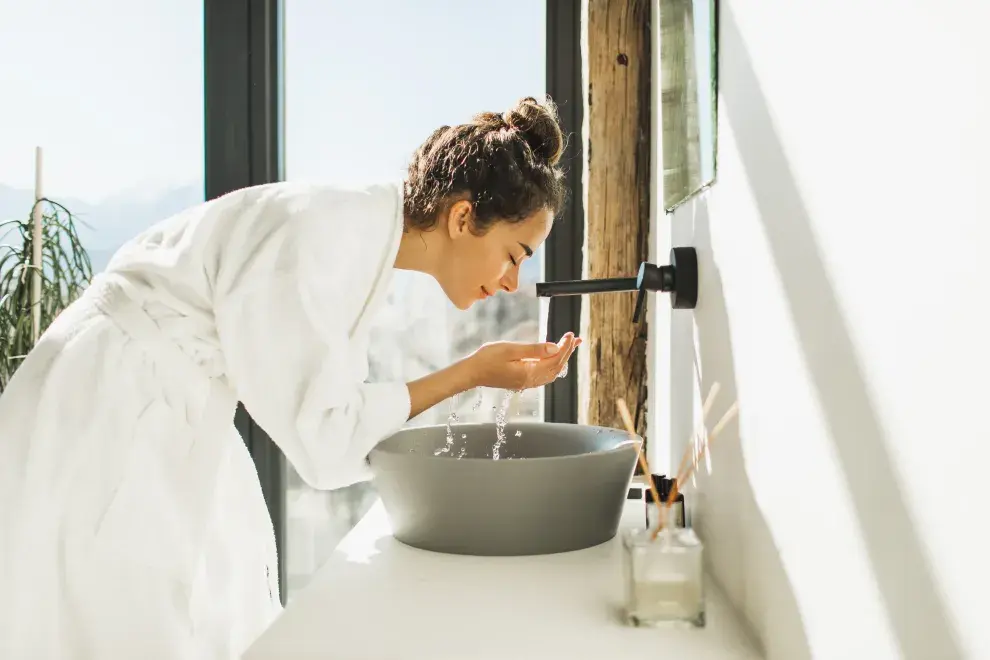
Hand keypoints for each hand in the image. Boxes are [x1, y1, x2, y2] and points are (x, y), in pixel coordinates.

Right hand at [465, 333, 581, 390]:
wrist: (472, 372)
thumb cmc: (487, 359)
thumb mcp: (510, 350)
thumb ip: (534, 350)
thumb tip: (555, 348)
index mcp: (529, 373)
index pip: (554, 360)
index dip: (565, 347)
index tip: (570, 335)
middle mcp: (530, 380)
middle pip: (556, 367)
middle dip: (567, 352)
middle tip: (575, 339)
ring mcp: (526, 383)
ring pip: (551, 373)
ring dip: (562, 360)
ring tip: (568, 347)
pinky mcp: (521, 381)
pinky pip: (543, 375)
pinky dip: (552, 366)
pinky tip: (552, 359)